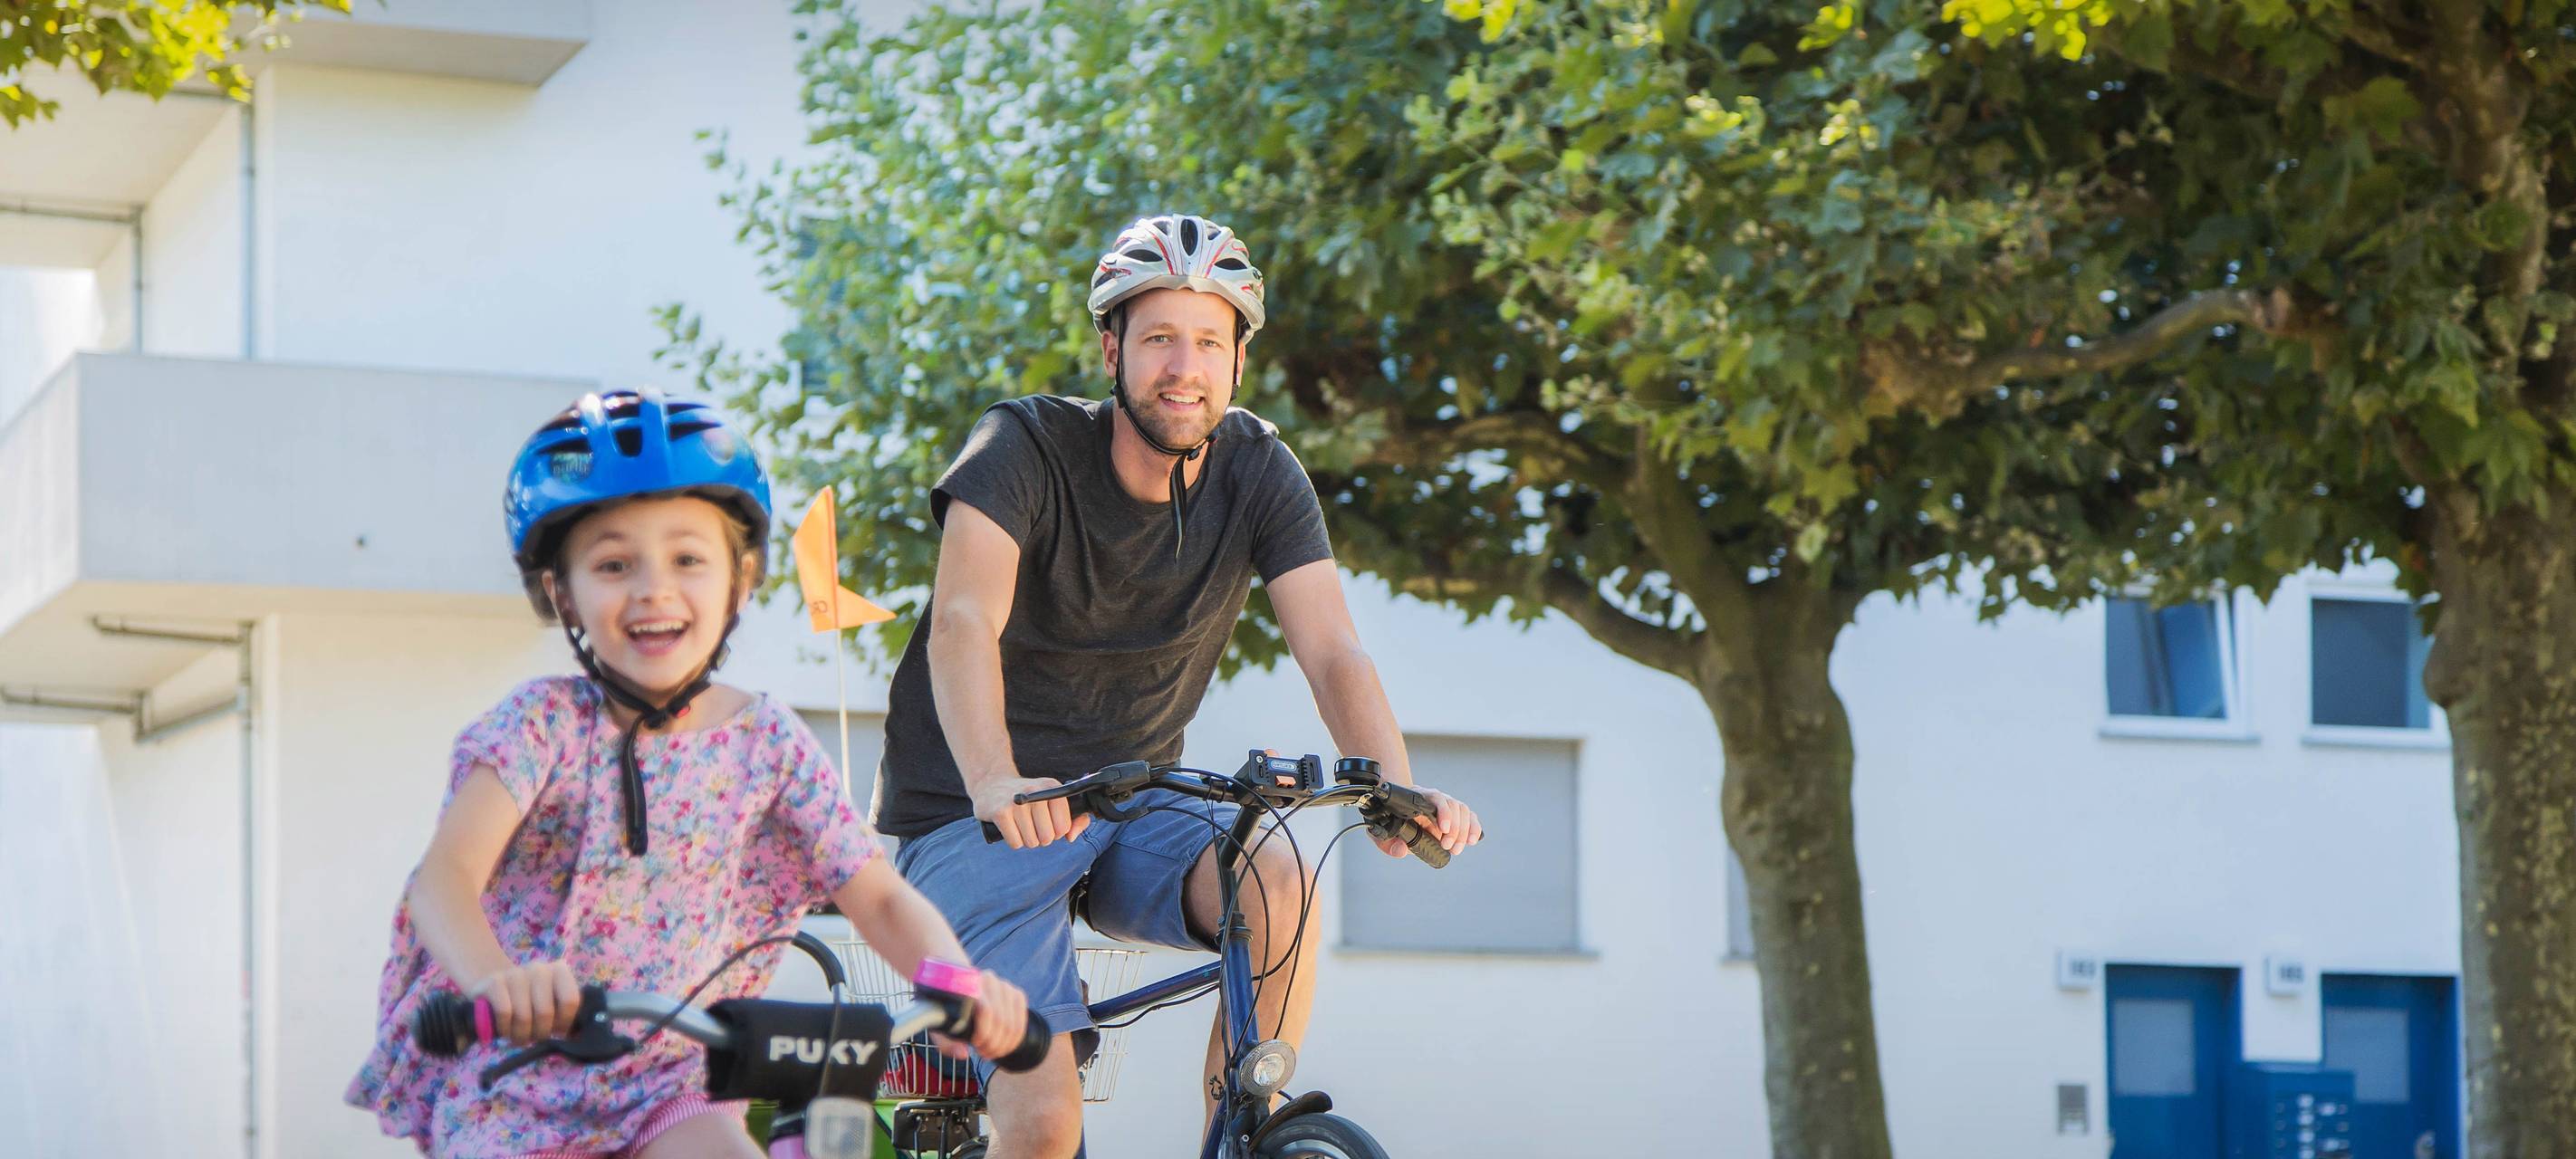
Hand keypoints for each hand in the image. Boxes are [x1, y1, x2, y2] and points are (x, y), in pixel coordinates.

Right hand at [467, 960, 580, 1043]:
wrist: (494, 993)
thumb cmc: (530, 1005)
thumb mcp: (551, 1007)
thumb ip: (566, 1017)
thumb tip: (577, 1039)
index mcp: (559, 971)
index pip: (570, 1000)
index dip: (563, 1023)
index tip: (556, 1031)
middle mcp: (539, 969)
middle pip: (545, 1012)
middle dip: (539, 1033)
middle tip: (533, 1038)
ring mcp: (515, 973)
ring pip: (523, 1016)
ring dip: (520, 1035)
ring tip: (519, 1037)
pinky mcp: (494, 982)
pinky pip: (504, 1012)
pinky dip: (505, 1028)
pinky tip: (504, 1030)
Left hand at [934, 970, 1032, 1061]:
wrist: (958, 994)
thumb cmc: (947, 1013)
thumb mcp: (940, 1029)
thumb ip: (947, 1043)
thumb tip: (964, 1054)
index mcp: (967, 983)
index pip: (986, 1011)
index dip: (983, 1034)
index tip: (975, 1046)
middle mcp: (988, 980)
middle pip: (1001, 1020)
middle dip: (994, 1043)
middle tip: (984, 1054)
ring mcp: (1004, 986)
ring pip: (1012, 1023)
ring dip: (1004, 1045)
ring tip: (992, 1052)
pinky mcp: (1016, 994)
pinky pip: (1021, 1021)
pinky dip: (1015, 1039)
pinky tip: (1004, 1046)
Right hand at [972, 775, 1089, 848]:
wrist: (991, 784)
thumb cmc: (1027, 797)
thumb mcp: (1052, 799)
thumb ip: (1075, 818)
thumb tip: (1071, 837)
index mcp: (1051, 787)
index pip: (1064, 826)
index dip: (1056, 831)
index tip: (1047, 822)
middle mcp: (1035, 791)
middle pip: (1048, 837)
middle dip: (1040, 837)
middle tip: (1031, 824)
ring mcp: (1017, 802)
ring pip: (1031, 842)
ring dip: (1026, 839)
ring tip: (1020, 824)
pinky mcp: (1000, 812)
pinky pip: (1016, 843)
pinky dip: (1013, 841)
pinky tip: (1010, 827)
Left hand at [1377, 786, 1482, 858]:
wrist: (1396, 813)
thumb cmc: (1390, 821)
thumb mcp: (1383, 833)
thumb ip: (1389, 843)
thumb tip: (1401, 851)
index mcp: (1418, 797)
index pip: (1436, 797)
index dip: (1444, 811)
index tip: (1443, 829)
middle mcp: (1435, 798)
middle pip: (1453, 805)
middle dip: (1455, 829)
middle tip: (1447, 847)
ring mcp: (1447, 805)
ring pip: (1463, 811)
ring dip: (1464, 831)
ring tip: (1455, 849)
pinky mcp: (1456, 815)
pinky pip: (1470, 817)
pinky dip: (1474, 829)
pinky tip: (1471, 842)